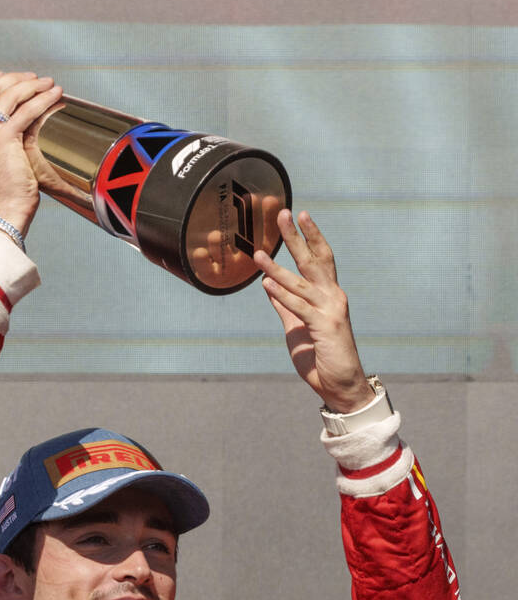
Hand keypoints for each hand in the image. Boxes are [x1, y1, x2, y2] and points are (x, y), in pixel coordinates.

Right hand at [0, 72, 63, 234]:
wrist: (5, 213)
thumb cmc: (5, 194)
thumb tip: (13, 123)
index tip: (3, 77)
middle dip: (11, 79)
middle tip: (32, 78)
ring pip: (6, 97)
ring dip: (29, 85)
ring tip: (47, 84)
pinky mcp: (2, 141)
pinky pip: (24, 111)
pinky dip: (41, 100)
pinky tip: (54, 96)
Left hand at [253, 210, 372, 412]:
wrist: (340, 386)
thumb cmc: (320, 357)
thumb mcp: (296, 328)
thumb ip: (285, 306)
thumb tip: (268, 285)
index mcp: (328, 295)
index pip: (320, 259)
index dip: (310, 236)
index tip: (298, 214)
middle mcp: (333, 297)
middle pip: (314, 260)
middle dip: (297, 237)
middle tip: (283, 214)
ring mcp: (330, 311)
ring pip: (301, 283)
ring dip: (277, 269)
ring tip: (258, 255)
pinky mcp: (324, 327)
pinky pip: (299, 308)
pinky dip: (282, 295)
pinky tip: (266, 284)